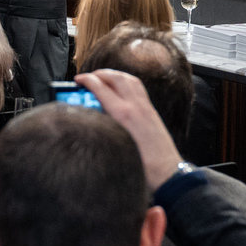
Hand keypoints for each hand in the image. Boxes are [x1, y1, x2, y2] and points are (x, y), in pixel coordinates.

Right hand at [75, 68, 181, 185]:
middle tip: (87, 77)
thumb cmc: (142, 165)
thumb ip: (101, 127)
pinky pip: (138, 88)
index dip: (86, 80)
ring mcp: (145, 107)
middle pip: (116, 78)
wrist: (167, 171)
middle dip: (99, 73)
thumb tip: (88, 117)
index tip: (78, 79)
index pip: (101, 87)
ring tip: (103, 78)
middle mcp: (135, 106)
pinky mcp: (151, 111)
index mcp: (123, 114)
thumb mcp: (114, 147)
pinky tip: (121, 88)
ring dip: (114, 75)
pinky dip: (127, 81)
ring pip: (129, 79)